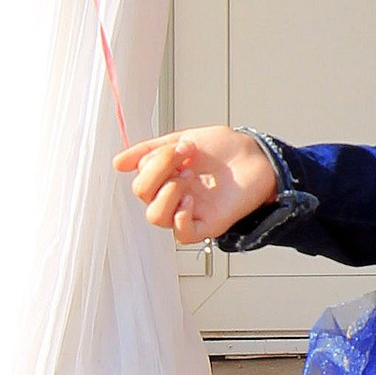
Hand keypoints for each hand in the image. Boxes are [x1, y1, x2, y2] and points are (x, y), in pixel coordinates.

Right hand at [115, 125, 276, 243]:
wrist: (258, 155)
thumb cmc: (225, 148)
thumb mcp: (183, 139)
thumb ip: (150, 151)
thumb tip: (117, 163)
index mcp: (165, 177)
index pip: (141, 177)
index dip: (156, 160)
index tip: (186, 145)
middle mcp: (174, 195)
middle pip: (143, 196)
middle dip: (160, 171)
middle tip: (187, 157)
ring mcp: (190, 211)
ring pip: (156, 217)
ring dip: (167, 193)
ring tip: (188, 179)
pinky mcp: (208, 224)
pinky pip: (183, 234)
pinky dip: (181, 218)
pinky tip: (191, 200)